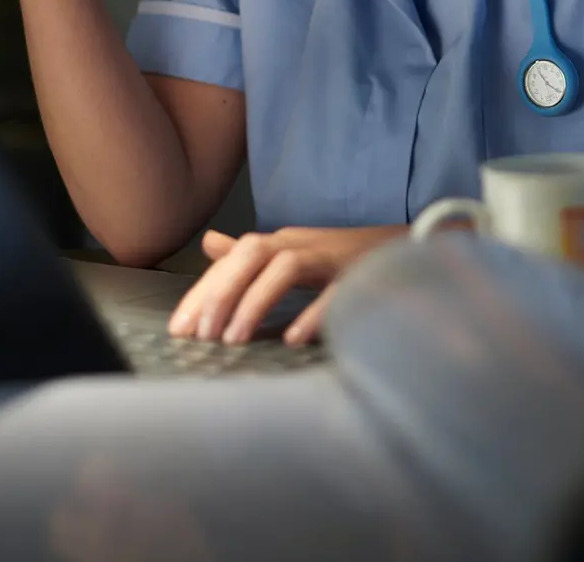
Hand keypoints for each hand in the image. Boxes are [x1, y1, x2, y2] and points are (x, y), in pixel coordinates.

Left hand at [168, 226, 405, 345]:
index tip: (179, 329)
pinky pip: (334, 291)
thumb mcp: (291, 252)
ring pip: (286, 267)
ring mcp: (332, 257)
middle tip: (199, 335)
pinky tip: (293, 340)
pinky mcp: (360, 275)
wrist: (405, 249)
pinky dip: (313, 313)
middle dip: (221, 292)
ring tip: (233, 341)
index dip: (203, 291)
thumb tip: (208, 243)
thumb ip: (249, 255)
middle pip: (253, 254)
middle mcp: (302, 244)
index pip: (233, 260)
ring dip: (256, 302)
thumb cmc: (341, 258)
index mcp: (282, 242)